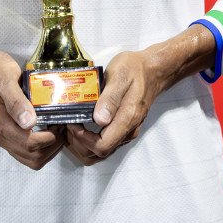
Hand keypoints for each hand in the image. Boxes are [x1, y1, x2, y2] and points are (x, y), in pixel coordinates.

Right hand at [0, 34, 65, 169]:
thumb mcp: (6, 78)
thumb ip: (17, 101)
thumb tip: (30, 123)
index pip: (29, 143)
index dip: (49, 138)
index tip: (60, 124)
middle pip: (30, 156)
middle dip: (51, 146)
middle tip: (61, 128)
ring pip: (25, 157)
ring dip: (44, 150)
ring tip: (55, 131)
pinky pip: (19, 150)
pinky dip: (35, 148)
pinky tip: (43, 132)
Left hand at [64, 25, 214, 165]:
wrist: (152, 70)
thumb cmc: (135, 69)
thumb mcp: (120, 76)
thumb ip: (110, 98)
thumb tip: (99, 119)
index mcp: (127, 118)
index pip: (102, 146)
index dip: (83, 139)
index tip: (74, 123)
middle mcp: (129, 130)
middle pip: (100, 153)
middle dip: (80, 144)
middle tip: (70, 125)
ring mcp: (128, 131)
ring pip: (102, 151)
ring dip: (84, 143)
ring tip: (74, 125)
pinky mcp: (125, 128)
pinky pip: (106, 142)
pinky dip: (91, 139)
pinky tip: (84, 124)